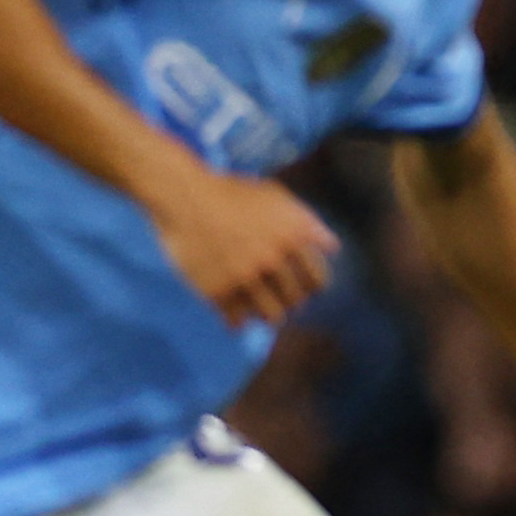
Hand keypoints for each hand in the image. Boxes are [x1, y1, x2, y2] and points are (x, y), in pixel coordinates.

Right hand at [147, 163, 337, 326]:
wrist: (183, 195)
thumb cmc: (231, 194)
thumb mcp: (276, 197)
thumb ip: (306, 222)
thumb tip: (332, 248)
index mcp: (292, 235)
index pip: (318, 280)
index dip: (313, 287)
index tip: (303, 289)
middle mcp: (272, 257)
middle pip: (296, 301)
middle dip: (290, 300)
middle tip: (279, 298)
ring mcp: (244, 276)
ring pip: (271, 316)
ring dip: (267, 314)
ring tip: (260, 308)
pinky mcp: (216, 291)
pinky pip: (237, 321)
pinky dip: (238, 320)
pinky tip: (234, 312)